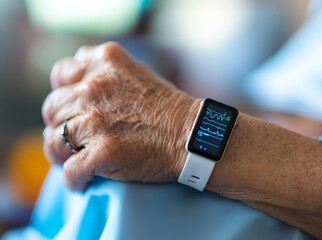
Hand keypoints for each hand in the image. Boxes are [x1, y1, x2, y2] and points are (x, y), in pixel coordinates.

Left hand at [42, 42, 195, 189]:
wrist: (193, 136)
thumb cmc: (169, 109)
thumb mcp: (136, 73)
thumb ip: (105, 74)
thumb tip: (78, 89)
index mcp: (104, 62)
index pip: (60, 75)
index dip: (65, 94)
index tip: (74, 108)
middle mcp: (95, 88)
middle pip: (52, 109)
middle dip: (61, 124)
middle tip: (75, 138)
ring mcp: (96, 121)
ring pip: (54, 142)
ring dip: (62, 154)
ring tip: (76, 160)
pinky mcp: (102, 153)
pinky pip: (70, 171)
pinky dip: (74, 179)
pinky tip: (84, 181)